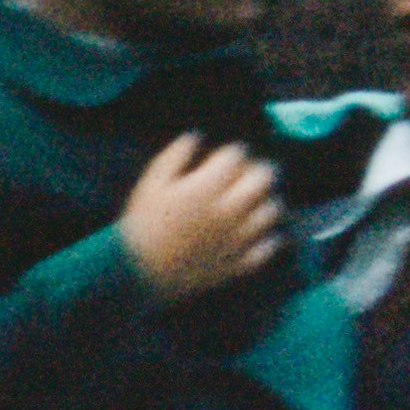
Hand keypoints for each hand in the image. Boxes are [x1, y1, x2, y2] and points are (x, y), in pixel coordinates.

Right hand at [117, 137, 283, 305]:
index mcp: (207, 188)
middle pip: (264, 178)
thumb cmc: (141, 226)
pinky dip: (267, 239)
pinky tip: (257, 234)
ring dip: (266, 201)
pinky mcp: (238, 263)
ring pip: (272, 211)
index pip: (236, 155)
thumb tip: (195, 136)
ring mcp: (238, 237)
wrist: (137, 273)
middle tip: (248, 173)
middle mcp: (229, 210)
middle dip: (258, 169)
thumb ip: (174, 156)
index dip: (232, 152)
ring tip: (253, 201)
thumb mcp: (151, 185)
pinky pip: (267, 248)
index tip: (225, 156)